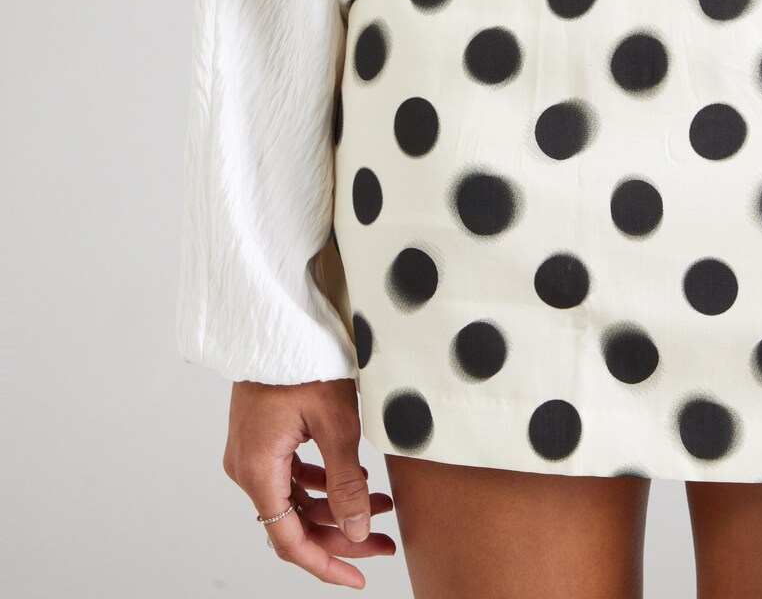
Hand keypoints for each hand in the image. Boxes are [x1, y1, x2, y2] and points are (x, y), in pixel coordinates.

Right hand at [223, 377, 396, 588]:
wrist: (275, 319)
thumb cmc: (302, 360)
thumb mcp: (336, 423)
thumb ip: (347, 482)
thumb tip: (356, 531)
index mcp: (258, 470)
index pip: (290, 540)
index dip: (326, 564)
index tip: (359, 577)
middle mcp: (247, 467)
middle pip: (294, 523)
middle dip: (342, 535)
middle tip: (383, 541)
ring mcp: (251, 452)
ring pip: (295, 500)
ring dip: (336, 507)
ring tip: (380, 507)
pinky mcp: (261, 437)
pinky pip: (290, 476)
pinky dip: (323, 483)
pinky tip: (355, 481)